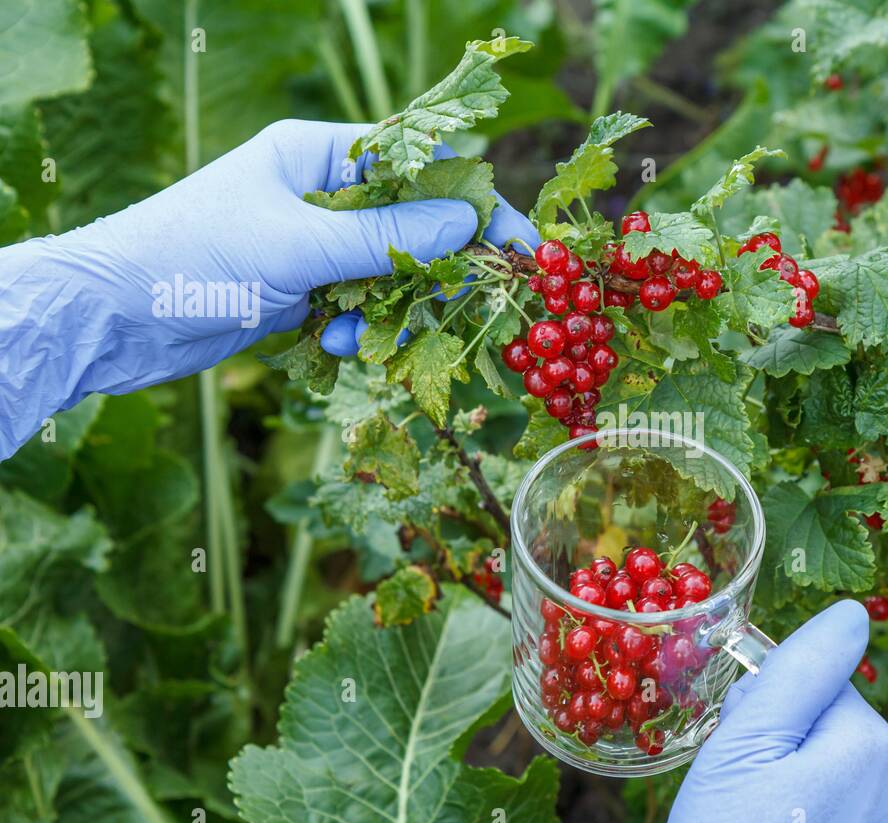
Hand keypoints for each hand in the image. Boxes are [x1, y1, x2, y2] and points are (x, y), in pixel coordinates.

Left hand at [0, 119, 537, 456]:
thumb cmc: (195, 258)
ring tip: (359, 338)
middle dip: (434, 275)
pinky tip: (330, 348)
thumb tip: (470, 225)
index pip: (420, 169)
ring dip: (388, 315)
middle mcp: (322, 195)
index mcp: (319, 155)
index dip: (474, 205)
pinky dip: (356, 333)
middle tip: (469, 312)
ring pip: (390, 279)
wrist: (113, 317)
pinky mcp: (303, 291)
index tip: (521, 246)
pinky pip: (359, 311)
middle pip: (413, 229)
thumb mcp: (297, 246)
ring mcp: (314, 246)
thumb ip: (385, 239)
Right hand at [657, 600, 887, 822]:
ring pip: (844, 783)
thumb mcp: (741, 749)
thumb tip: (852, 612)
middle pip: (835, 734)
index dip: (771, 715)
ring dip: (809, 797)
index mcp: (870, 746)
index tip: (744, 760)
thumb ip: (800, 671)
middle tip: (746, 803)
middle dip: (792, 754)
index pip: (820, 689)